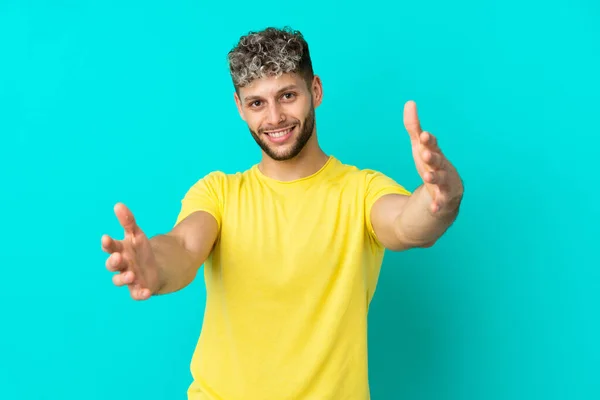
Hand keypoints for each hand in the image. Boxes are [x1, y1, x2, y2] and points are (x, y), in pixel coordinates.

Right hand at [101, 203, 160, 299]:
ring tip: (131, 275)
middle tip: (118, 257)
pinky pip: (136, 294)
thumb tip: (118, 205)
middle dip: (113, 262)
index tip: (106, 238)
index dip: (107, 243)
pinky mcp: (138, 289)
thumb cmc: (141, 250)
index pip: (109, 247)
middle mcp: (121, 266)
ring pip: (120, 280)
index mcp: (119, 251)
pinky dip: (140, 294)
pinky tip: (146, 292)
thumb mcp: (137, 234)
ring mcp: (128, 278)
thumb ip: (128, 221)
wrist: (156, 268)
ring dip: (124, 278)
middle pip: (112, 265)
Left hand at [403, 100, 462, 214]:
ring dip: (434, 178)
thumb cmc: (431, 164)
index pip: (431, 144)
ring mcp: (444, 183)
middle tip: (424, 153)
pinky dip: (437, 205)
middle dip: (432, 157)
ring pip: (440, 180)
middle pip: (437, 161)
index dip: (428, 140)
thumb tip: (409, 102)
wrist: (446, 193)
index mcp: (434, 153)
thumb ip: (414, 127)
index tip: (423, 135)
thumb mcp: (419, 147)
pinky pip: (440, 203)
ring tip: (427, 176)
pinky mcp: (443, 199)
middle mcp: (441, 167)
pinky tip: (433, 207)